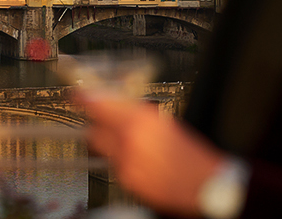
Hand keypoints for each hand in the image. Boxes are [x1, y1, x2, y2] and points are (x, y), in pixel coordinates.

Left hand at [75, 89, 223, 216]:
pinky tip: (140, 161)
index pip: (100, 105)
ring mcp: (126, 161)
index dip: (85, 99)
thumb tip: (121, 107)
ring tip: (129, 145)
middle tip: (102, 122)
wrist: (204, 185)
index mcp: (142, 120)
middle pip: (95, 127)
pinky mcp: (127, 179)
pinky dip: (121, 161)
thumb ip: (140, 114)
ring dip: (109, 144)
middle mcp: (130, 139)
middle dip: (97, 124)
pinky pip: (114, 165)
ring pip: (103, 148)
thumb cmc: (191, 154)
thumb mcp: (166, 124)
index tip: (77, 95)